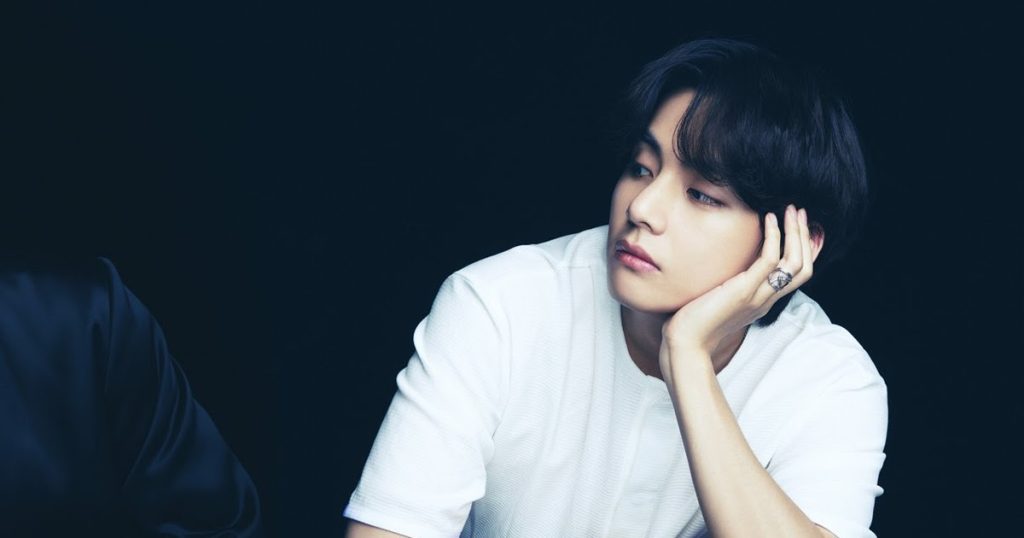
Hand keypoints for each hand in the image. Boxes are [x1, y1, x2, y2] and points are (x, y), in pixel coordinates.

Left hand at [659, 204, 817, 369]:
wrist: (684, 345)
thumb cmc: (693, 324)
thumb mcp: (718, 300)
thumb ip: (729, 286)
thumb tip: (723, 268)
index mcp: (763, 302)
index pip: (797, 275)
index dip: (805, 250)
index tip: (802, 226)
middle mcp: (766, 299)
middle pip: (803, 267)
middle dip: (805, 236)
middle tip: (800, 212)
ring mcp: (757, 296)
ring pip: (794, 263)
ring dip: (796, 232)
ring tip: (792, 210)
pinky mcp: (744, 292)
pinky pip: (769, 260)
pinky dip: (773, 237)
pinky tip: (768, 219)